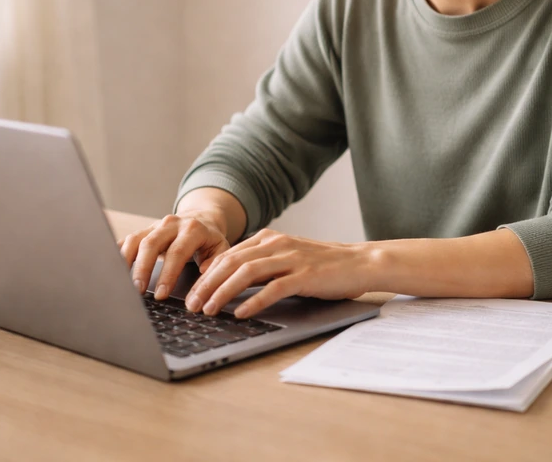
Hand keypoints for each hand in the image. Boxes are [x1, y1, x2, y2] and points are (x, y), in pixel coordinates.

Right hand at [117, 214, 230, 299]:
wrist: (201, 217)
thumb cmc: (209, 239)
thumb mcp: (220, 248)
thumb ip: (215, 262)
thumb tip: (204, 274)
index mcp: (192, 229)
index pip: (177, 252)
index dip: (167, 274)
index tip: (161, 294)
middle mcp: (171, 224)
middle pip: (151, 243)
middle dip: (142, 269)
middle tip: (137, 291)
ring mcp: (154, 225)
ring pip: (135, 239)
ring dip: (126, 262)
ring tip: (122, 283)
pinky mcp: (143, 230)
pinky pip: (126, 240)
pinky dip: (118, 253)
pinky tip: (111, 268)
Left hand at [183, 229, 373, 318]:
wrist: (359, 262)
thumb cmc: (322, 265)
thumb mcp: (285, 258)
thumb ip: (260, 265)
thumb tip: (226, 282)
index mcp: (268, 238)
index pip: (227, 255)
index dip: (205, 275)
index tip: (191, 293)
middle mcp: (276, 244)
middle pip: (231, 262)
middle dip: (207, 285)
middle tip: (192, 305)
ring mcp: (291, 258)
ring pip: (247, 272)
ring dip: (223, 292)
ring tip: (209, 310)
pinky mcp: (305, 275)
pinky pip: (274, 288)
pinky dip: (254, 301)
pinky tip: (241, 313)